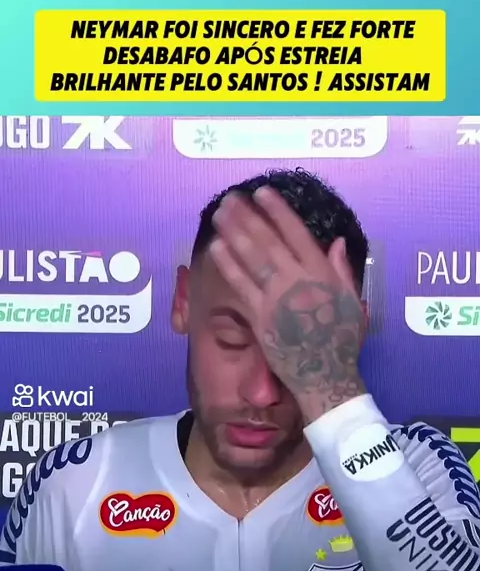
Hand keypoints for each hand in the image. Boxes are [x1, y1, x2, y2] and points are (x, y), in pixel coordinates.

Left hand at [211, 188, 365, 423]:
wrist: (325, 377)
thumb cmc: (341, 341)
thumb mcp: (352, 301)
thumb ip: (342, 270)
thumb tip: (335, 242)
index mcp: (323, 273)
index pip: (297, 233)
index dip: (277, 211)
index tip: (262, 193)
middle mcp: (299, 280)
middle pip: (268, 241)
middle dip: (247, 217)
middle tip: (229, 199)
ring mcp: (277, 298)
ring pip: (252, 259)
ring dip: (234, 233)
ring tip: (220, 215)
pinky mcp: (260, 317)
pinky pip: (241, 286)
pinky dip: (228, 265)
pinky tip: (216, 248)